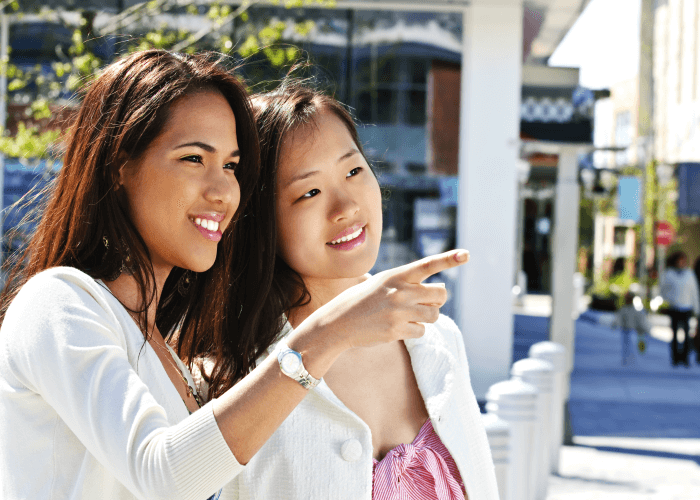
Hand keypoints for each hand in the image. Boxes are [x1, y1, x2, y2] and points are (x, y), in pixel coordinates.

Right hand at [301, 249, 468, 351]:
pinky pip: (422, 331)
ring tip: (406, 316)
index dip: (449, 259)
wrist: (338, 322)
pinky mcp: (397, 330)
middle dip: (436, 300)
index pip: (428, 265)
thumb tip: (441, 291)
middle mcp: (401, 291)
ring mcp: (399, 311)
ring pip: (434, 315)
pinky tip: (396, 327)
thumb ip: (408, 283)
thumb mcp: (381, 283)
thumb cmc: (361, 300)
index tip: (466, 255)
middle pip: (440, 294)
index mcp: (397, 275)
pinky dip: (414, 331)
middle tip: (421, 302)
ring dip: (426, 317)